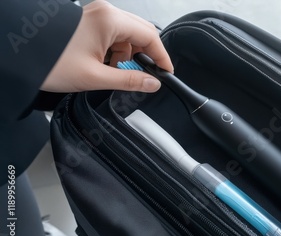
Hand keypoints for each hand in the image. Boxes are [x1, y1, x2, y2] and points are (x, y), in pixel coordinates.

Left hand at [41, 0, 172, 92]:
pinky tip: (106, 66)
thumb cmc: (51, 61)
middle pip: (141, 33)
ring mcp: (97, 15)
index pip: (150, 35)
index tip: (166, 72)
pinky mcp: (89, 22)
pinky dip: (115, 52)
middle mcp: (105, 13)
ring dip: (128, 56)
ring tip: (116, 74)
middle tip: (146, 75)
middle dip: (144, 56)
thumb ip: (130, 81)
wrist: (20, 55)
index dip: (161, 56)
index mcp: (110, 20)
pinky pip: (113, 35)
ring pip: (127, 35)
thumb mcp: (95, 77)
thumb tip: (152, 83)